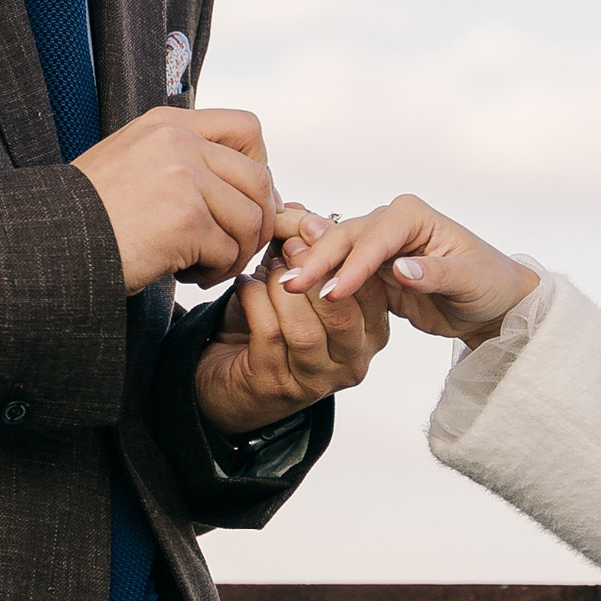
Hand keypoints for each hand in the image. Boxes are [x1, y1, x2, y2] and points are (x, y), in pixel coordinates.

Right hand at [72, 107, 277, 293]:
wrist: (46, 244)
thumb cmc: (88, 216)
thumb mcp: (132, 163)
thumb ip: (184, 161)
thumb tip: (256, 187)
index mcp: (166, 124)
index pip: (247, 129)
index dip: (260, 168)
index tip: (243, 202)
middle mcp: (178, 142)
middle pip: (259, 178)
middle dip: (257, 222)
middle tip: (232, 248)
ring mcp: (183, 179)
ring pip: (250, 219)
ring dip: (236, 253)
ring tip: (205, 267)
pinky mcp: (185, 221)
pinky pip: (227, 251)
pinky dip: (214, 271)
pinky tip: (185, 276)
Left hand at [194, 212, 391, 433]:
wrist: (229, 372)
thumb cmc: (271, 324)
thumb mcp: (299, 284)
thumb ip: (309, 253)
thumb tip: (304, 215)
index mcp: (371, 333)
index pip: (370, 292)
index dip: (341, 256)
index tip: (312, 230)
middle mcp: (351, 362)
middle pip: (340, 313)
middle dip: (311, 271)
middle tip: (288, 245)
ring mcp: (315, 380)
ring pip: (304, 328)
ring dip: (279, 288)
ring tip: (264, 266)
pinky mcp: (277, 386)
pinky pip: (267, 334)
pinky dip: (253, 300)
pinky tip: (243, 284)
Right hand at [275, 195, 538, 348]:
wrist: (492, 303)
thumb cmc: (488, 284)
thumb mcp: (469, 281)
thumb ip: (434, 274)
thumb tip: (400, 268)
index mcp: (413, 216)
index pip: (375, 237)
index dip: (352, 265)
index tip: (331, 292)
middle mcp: (392, 223)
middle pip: (346, 238)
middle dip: (319, 260)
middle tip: (291, 285)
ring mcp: (379, 245)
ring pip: (337, 252)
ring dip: (313, 269)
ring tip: (286, 287)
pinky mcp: (373, 268)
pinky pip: (341, 271)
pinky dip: (321, 279)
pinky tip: (298, 291)